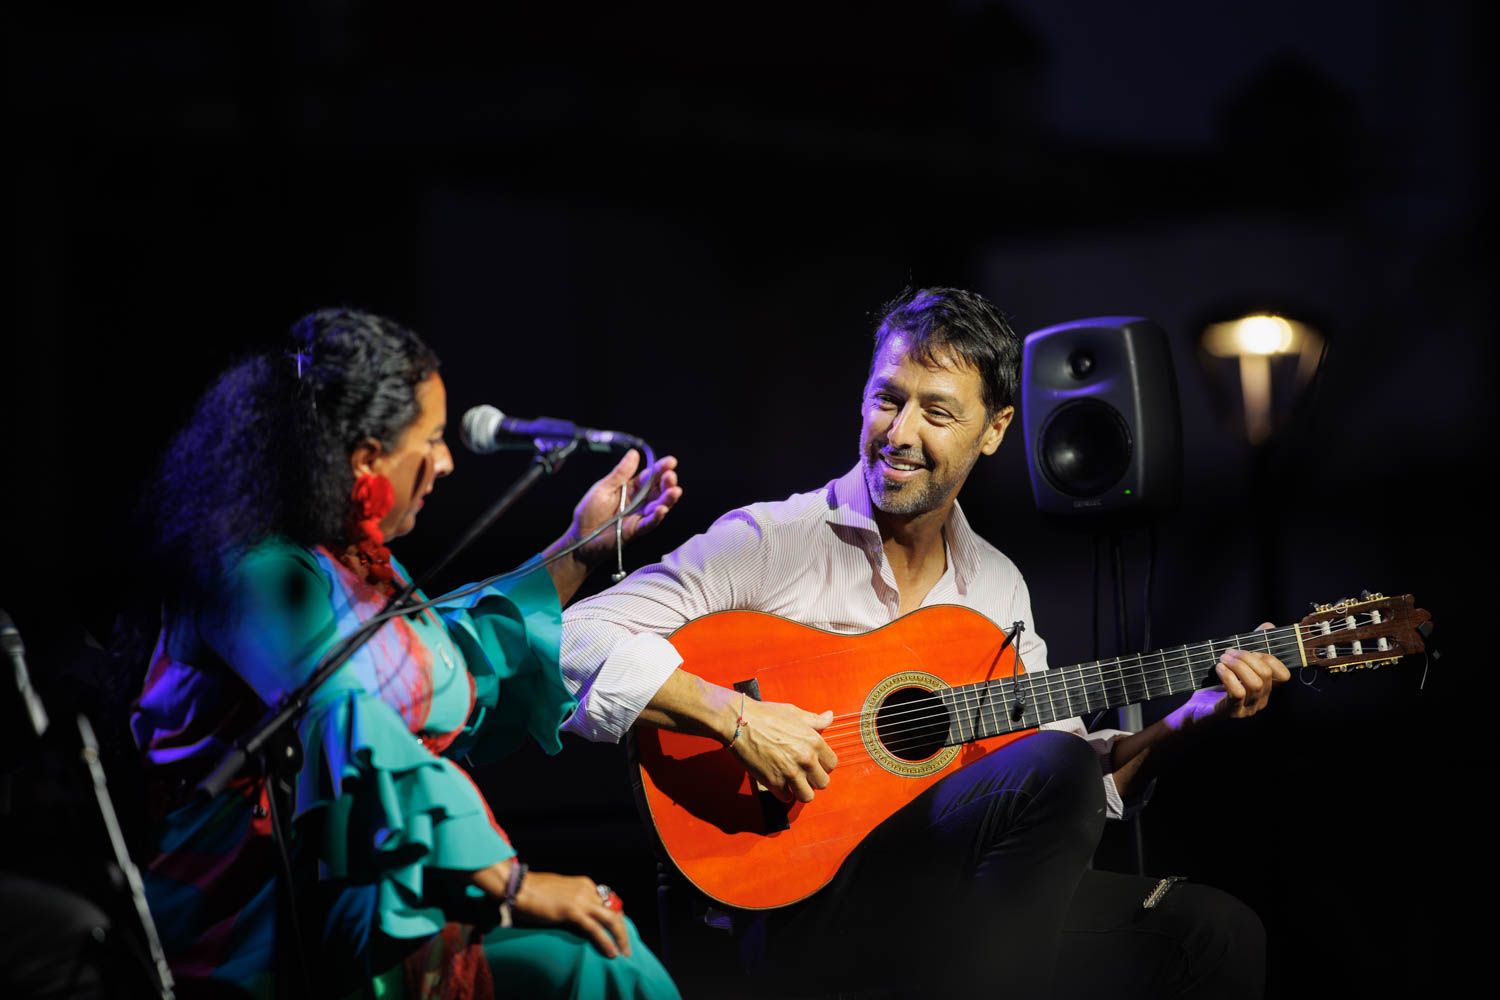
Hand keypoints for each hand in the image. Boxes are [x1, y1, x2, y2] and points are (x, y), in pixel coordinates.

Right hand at [512, 871, 632, 957]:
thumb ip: (572, 899)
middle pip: (613, 910)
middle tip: (627, 944)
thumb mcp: (560, 891)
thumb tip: (578, 912)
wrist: (519, 887)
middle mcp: (587, 889)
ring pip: (610, 919)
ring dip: (620, 936)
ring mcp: (581, 899)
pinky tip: (612, 952)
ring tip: (625, 951)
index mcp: (584, 883)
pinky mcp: (573, 911)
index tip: (618, 929)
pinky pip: (595, 929)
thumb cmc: (534, 890)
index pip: (607, 901)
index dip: (615, 917)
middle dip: (622, 929)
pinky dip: (606, 941)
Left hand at [568, 450, 682, 566]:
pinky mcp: (635, 530)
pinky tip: (661, 509)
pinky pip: (649, 523)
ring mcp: (638, 516)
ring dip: (667, 499)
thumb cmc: (589, 513)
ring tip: (675, 491)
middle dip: (667, 483)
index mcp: (630, 488)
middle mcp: (638, 501)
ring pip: (658, 506)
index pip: (649, 476)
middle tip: (671, 476)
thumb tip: (634, 453)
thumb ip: (620, 473)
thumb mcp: (603, 488)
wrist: (580, 537)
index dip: (660, 469)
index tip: (671, 462)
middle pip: (657, 491)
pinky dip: (656, 517)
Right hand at [730, 699, 838, 803]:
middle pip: (823, 783)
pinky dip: (782, 793)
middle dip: (813, 779)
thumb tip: (829, 717)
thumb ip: (815, 720)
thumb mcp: (794, 713)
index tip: (813, 763)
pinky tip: (778, 782)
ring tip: (792, 782)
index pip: (832, 764)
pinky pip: (786, 798)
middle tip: (803, 774)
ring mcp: (790, 772)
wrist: (739, 721)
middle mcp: (805, 758)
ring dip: (800, 790)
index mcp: (813, 741)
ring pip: (807, 796)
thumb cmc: (765, 715)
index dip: (822, 764)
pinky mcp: (773, 781)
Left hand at [1167, 622, 1291, 730]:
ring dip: (1237, 665)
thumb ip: (1252, 646)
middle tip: (1229, 652)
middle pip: (1265, 675)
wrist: (1196, 709)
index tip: (1251, 651)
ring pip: (1254, 684)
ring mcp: (1247, 708)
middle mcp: (1260, 700)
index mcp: (1265, 689)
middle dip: (1247, 657)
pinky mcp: (1231, 712)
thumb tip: (1268, 626)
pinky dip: (1228, 676)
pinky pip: (1237, 693)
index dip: (1270, 659)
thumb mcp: (1236, 664)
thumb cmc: (1217, 685)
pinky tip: (1219, 669)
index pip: (1284, 676)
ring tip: (1222, 659)